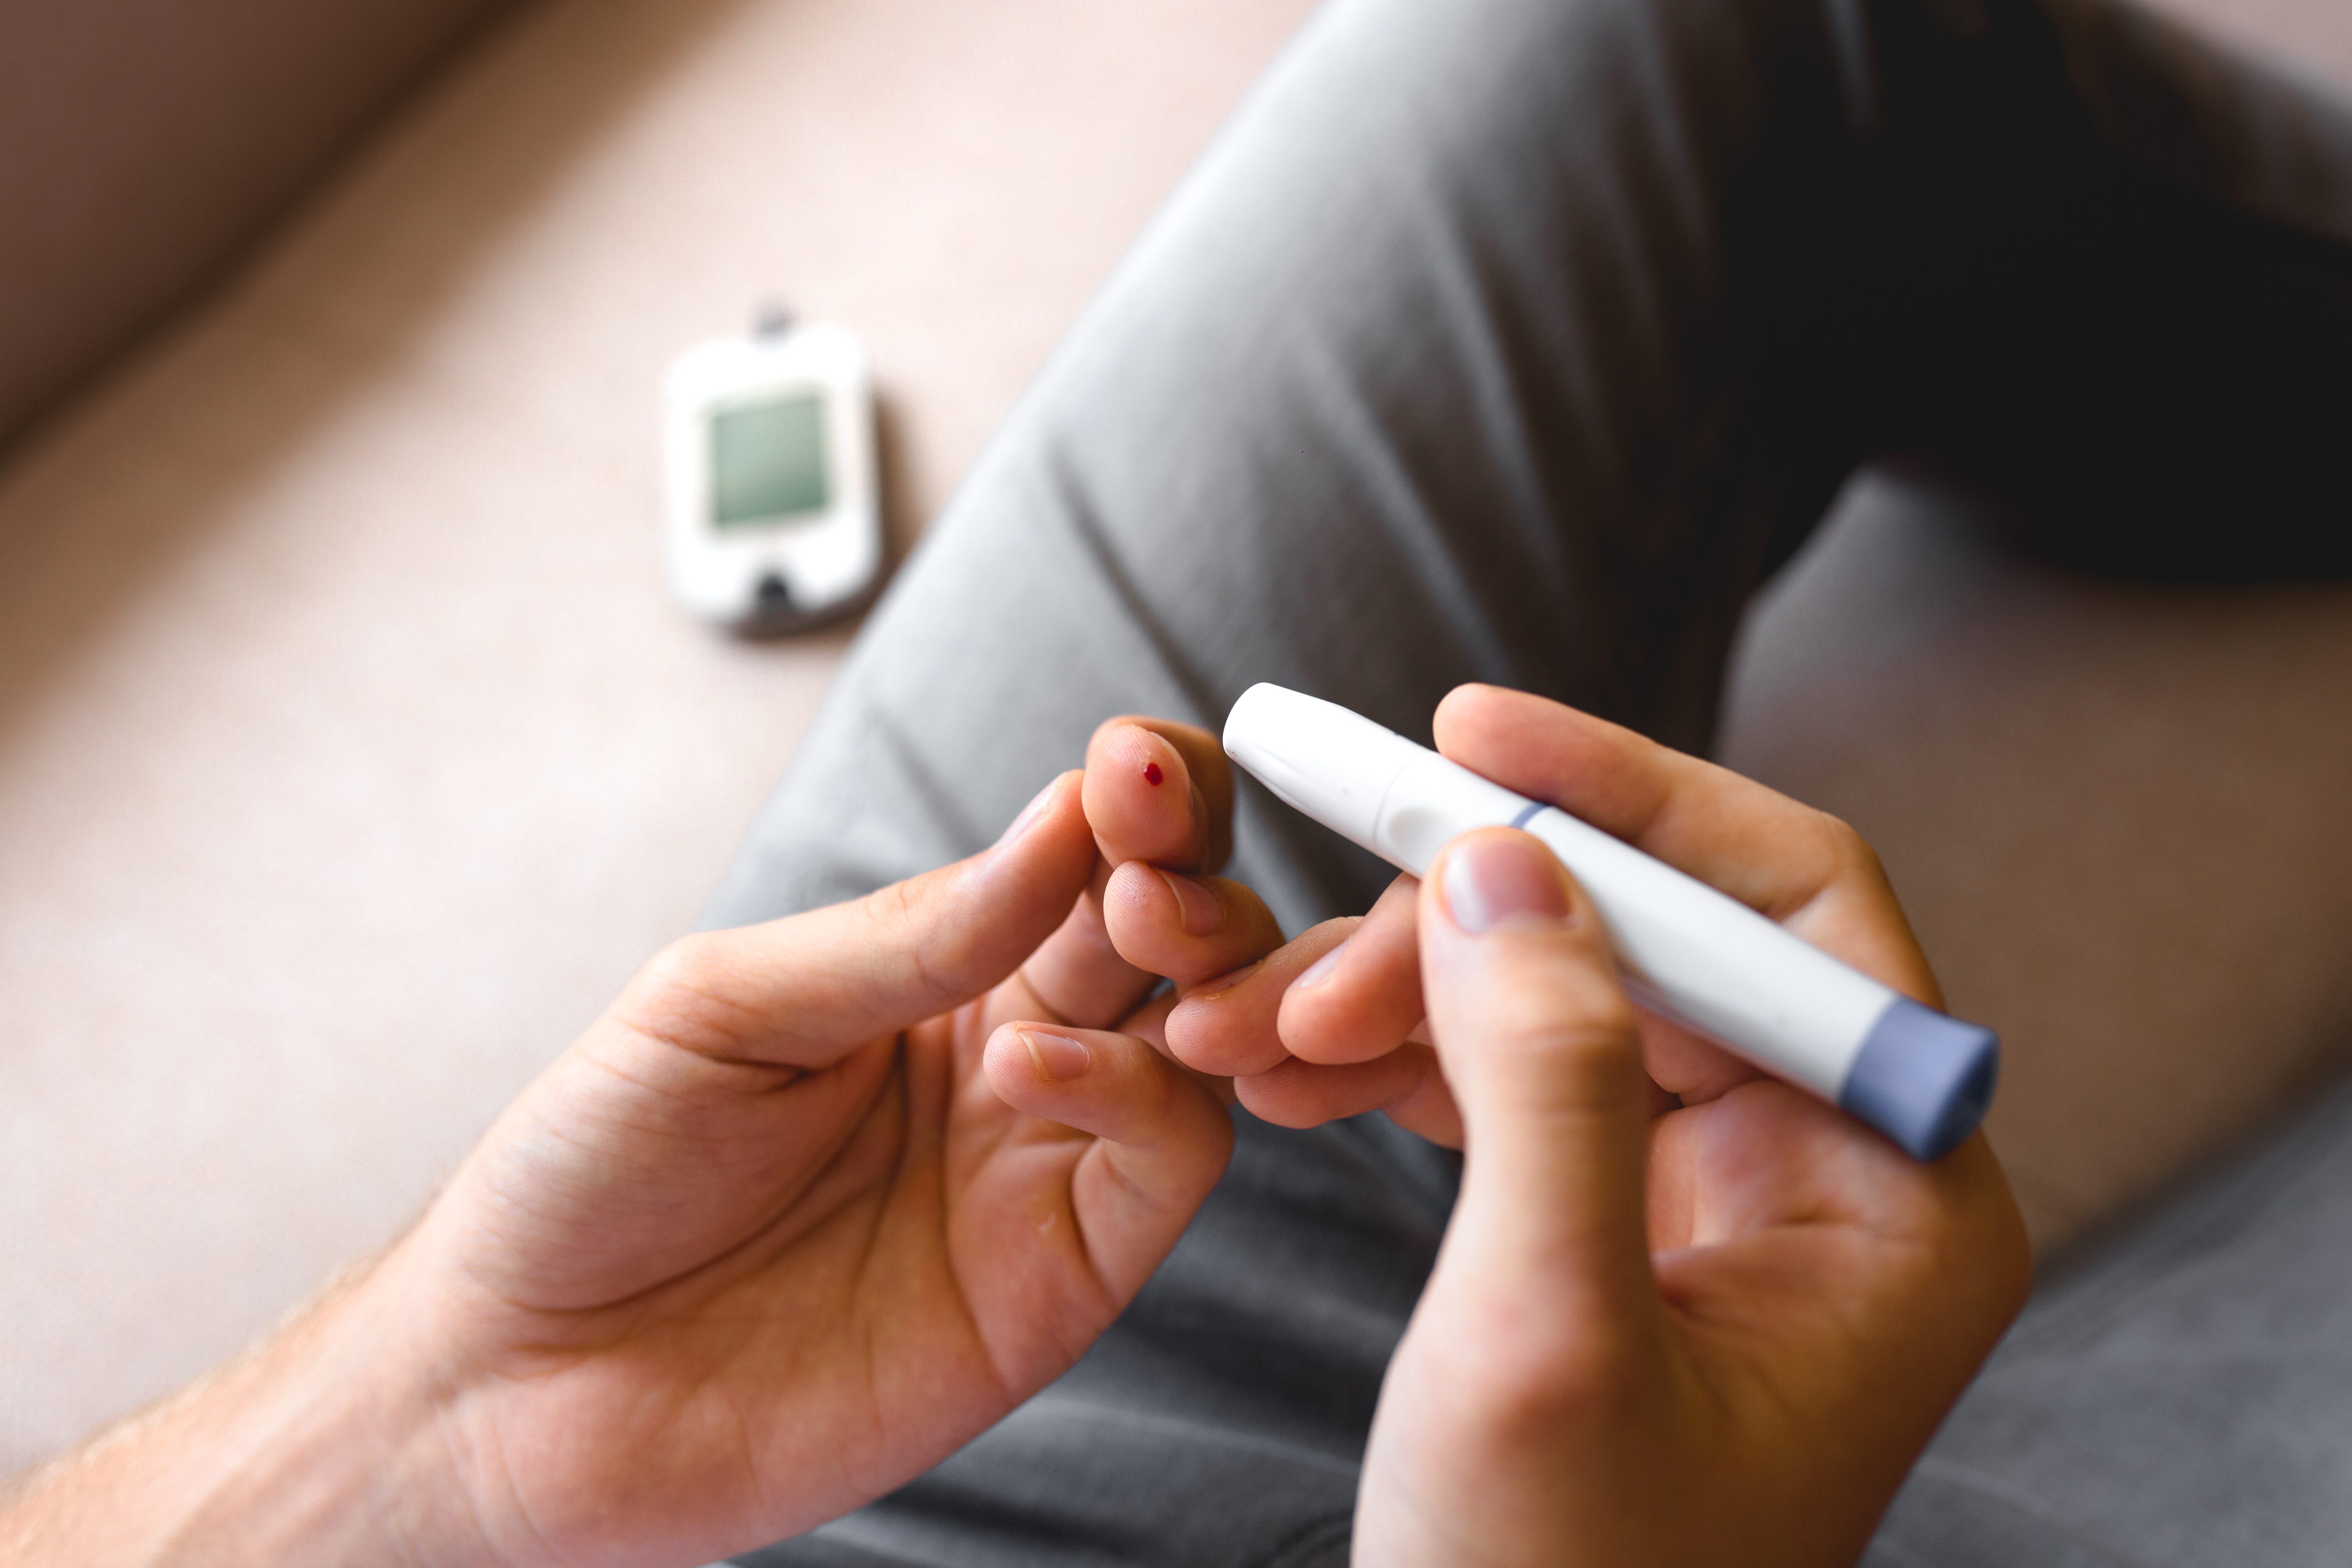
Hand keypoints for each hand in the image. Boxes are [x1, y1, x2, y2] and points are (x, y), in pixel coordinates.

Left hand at [0, 718, 1258, 1567]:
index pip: (1082, 855)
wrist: (518, 1383)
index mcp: (932, 967)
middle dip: (1184, 862)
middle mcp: (1010, 1052)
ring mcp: (1038, 1165)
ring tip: (1129, 924)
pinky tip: (1035, 1062)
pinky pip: (1163, 1162)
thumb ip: (904, 933)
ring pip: (1205, 1042)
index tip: (1127, 761)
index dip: (1135, 796)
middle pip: (1171, 931)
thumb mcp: (722, 1003)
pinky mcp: (1056, 1279)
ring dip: (1200, 965)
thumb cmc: (592, 1171)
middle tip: (1145, 841)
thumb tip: (1065, 821)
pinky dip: (1135, 1093)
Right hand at [1156, 682, 1978, 1143]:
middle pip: (1648, 940)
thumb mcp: (1545, 1342)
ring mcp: (1733, 1193)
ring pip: (1560, 1000)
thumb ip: (1549, 1085)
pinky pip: (1518, 1078)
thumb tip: (1497, 862)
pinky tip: (1280, 1071)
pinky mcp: (1633, 1221)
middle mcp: (1835, 1168)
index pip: (1788, 902)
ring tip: (1238, 1035)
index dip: (1620, 795)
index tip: (1454, 735)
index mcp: (1898, 1192)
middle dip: (1453, 929)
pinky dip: (1397, 1062)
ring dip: (1393, 996)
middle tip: (1287, 971)